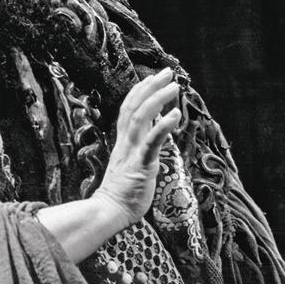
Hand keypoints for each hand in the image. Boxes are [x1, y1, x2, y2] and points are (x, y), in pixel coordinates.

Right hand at [93, 67, 180, 227]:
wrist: (109, 210)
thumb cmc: (122, 192)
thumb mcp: (130, 163)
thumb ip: (138, 147)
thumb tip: (151, 135)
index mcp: (123, 141)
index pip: (129, 108)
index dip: (140, 91)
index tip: (152, 77)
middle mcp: (126, 142)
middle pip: (134, 106)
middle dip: (151, 86)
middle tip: (167, 72)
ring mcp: (132, 152)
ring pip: (141, 118)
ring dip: (157, 99)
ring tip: (174, 87)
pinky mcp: (140, 165)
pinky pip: (151, 142)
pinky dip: (163, 126)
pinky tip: (175, 115)